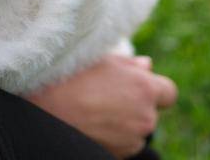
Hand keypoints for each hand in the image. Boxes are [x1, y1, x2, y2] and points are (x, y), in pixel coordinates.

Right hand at [25, 53, 177, 157]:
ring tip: (93, 110)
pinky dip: (111, 139)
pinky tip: (89, 126)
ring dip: (123, 124)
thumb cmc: (69, 77)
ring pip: (135, 132)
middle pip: (150, 113)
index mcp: (144, 89)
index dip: (154, 88)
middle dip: (135, 105)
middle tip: (106, 95)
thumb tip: (147, 66)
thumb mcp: (101, 59)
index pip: (169, 93)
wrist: (41, 110)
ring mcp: (131, 142)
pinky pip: (121, 146)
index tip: (137, 86)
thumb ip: (129, 64)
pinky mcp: (117, 157)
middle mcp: (144, 118)